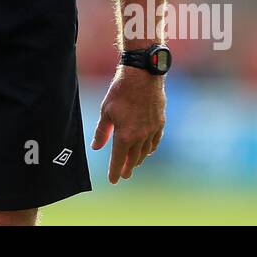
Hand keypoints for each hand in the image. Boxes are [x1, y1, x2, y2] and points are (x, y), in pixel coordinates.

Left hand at [91, 65, 165, 182]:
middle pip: (133, 158)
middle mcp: (140, 136)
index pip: (118, 159)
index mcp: (125, 135)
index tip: (113, 180)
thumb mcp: (106, 111)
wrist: (142, 76)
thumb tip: (96, 147)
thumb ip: (101, 132)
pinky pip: (156, 141)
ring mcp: (152, 130)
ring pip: (146, 152)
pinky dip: (151, 148)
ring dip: (139, 159)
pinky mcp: (160, 122)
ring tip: (134, 164)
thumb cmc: (120, 91)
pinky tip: (148, 151)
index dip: (114, 170)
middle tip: (123, 175)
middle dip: (127, 168)